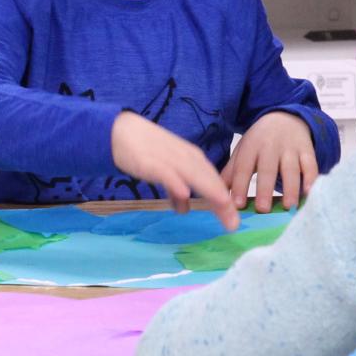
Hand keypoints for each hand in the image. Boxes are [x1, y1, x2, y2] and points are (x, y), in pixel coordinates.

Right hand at [111, 112, 240, 231]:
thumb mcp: (166, 172)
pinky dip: (176, 183)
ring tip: (223, 207)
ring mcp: (170, 159)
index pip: (214, 181)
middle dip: (222, 202)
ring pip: (194, 176)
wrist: (121, 131)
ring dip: (209, 192)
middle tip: (233, 224)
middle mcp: (186, 158)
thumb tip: (184, 208)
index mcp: (192, 160)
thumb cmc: (146, 151)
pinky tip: (185, 194)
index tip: (234, 220)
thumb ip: (175, 190)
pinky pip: (166, 173)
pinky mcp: (151, 162)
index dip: (225, 200)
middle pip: (209, 181)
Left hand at [222, 112, 318, 213]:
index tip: (237, 205)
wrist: (286, 117)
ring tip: (288, 206)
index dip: (240, 185)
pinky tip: (308, 193)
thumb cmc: (260, 141)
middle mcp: (271, 145)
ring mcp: (291, 147)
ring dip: (290, 188)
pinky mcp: (307, 150)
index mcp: (251, 146)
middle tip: (263, 209)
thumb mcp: (243, 150)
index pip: (244, 167)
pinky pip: (311, 164)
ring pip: (291, 168)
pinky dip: (311, 178)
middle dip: (265, 189)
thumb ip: (231, 172)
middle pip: (268, 168)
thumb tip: (217, 196)